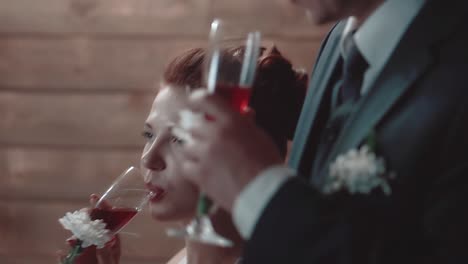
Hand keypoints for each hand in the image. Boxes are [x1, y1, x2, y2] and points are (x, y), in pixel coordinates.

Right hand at [57, 195, 120, 263]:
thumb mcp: (109, 263)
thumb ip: (107, 254)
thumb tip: (104, 243)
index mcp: (110, 240)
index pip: (107, 220)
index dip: (102, 207)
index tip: (94, 197)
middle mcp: (97, 241)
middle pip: (90, 225)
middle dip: (85, 220)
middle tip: (82, 217)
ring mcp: (86, 250)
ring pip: (77, 238)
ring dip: (73, 237)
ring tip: (71, 241)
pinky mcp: (75, 259)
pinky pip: (67, 255)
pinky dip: (63, 255)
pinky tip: (60, 254)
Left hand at [178, 90, 282, 211]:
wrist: (264, 193)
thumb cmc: (267, 165)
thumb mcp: (260, 136)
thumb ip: (246, 123)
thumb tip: (244, 113)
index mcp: (232, 121)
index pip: (205, 98)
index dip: (198, 99)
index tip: (196, 102)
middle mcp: (214, 133)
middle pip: (192, 123)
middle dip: (197, 129)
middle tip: (204, 136)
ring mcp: (204, 154)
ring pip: (186, 144)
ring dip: (193, 148)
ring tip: (204, 155)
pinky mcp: (199, 174)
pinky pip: (185, 164)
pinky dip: (191, 166)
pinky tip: (201, 169)